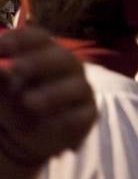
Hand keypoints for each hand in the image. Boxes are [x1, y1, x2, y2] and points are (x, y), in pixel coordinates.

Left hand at [0, 28, 95, 164]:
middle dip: (39, 62)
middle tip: (16, 68)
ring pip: (77, 87)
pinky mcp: (87, 115)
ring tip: (29, 102)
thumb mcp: (0, 93)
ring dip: (53, 93)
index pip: (38, 38)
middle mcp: (66, 68)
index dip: (21, 40)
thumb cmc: (11, 106)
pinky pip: (80, 116)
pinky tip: (45, 127)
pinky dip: (62, 120)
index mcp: (43, 54)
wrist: (24, 140)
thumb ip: (0, 83)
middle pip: (62, 57)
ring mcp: (79, 91)